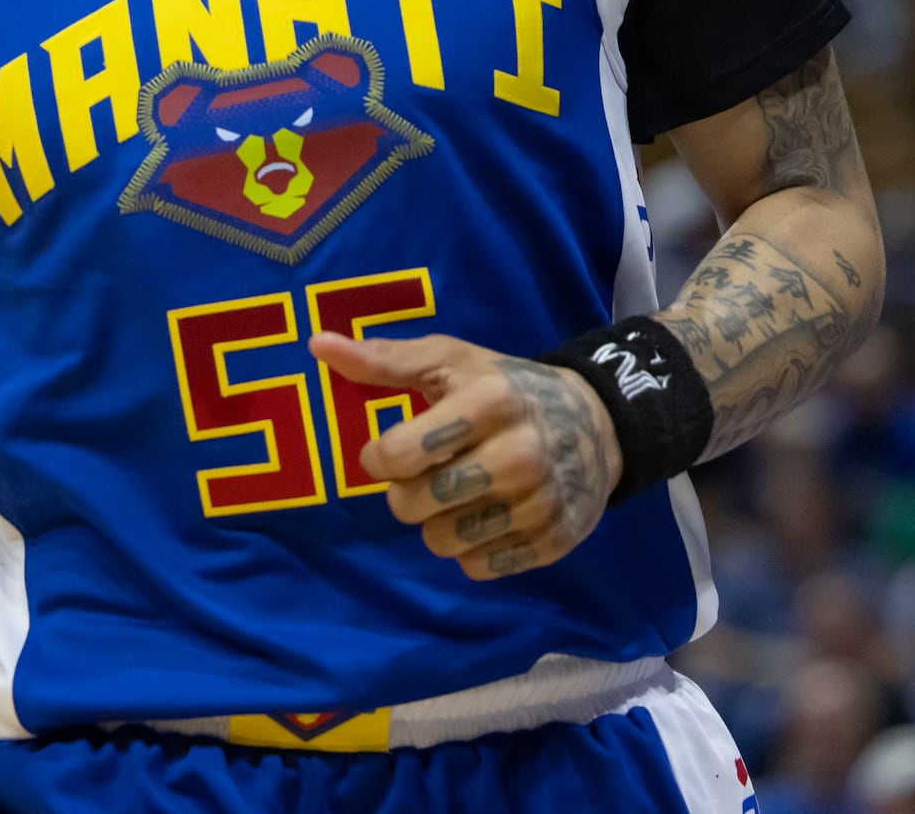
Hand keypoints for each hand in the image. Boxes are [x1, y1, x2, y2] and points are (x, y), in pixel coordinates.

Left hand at [308, 331, 618, 579]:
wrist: (596, 423)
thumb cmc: (503, 387)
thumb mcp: (449, 360)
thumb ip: (383, 359)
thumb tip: (318, 344)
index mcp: (489, 402)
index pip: (399, 454)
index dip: (380, 457)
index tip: (391, 450)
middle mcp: (519, 454)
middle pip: (415, 504)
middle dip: (405, 494)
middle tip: (425, 475)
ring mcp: (540, 502)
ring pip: (443, 543)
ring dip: (438, 523)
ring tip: (458, 495)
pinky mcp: (553, 541)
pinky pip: (479, 568)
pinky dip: (472, 549)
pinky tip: (487, 516)